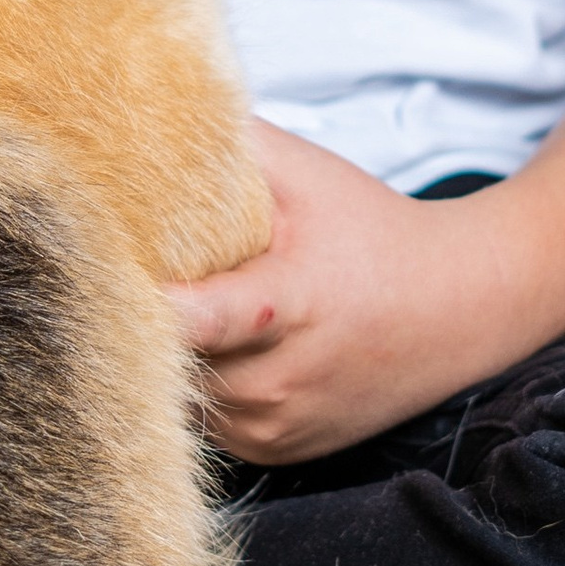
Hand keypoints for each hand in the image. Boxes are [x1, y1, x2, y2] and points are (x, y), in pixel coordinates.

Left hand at [165, 119, 499, 466]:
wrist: (459, 308)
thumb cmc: (375, 234)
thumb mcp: (310, 176)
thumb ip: (233, 144)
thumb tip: (155, 114)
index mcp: (287, 306)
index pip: (194, 322)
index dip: (143, 303)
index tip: (105, 274)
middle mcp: (281, 381)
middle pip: (169, 359)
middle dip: (144, 321)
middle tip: (137, 277)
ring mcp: (279, 424)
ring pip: (181, 396)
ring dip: (173, 358)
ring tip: (192, 306)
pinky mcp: (279, 451)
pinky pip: (210, 422)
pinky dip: (205, 386)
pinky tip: (225, 346)